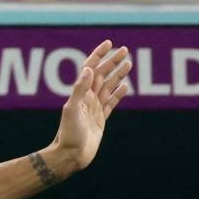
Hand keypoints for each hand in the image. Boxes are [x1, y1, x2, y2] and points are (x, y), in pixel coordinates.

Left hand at [50, 40, 130, 172]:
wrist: (71, 155)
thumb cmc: (69, 134)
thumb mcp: (72, 110)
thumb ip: (80, 89)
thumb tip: (89, 69)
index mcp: (81, 92)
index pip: (91, 68)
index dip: (99, 54)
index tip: (109, 43)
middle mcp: (87, 97)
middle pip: (102, 74)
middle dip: (113, 61)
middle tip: (125, 50)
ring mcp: (94, 107)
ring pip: (109, 86)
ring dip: (118, 73)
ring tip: (129, 63)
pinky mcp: (100, 118)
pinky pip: (111, 102)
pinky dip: (119, 93)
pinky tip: (125, 85)